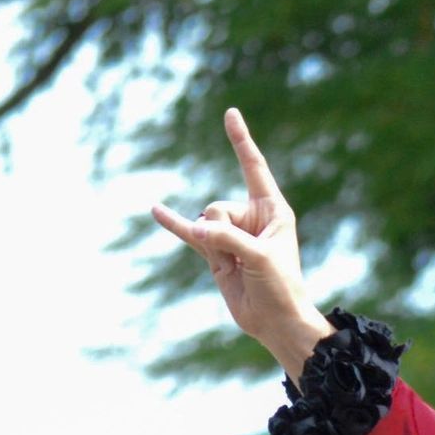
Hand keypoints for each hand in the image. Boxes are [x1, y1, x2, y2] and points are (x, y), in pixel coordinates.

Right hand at [150, 107, 330, 375]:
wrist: (275, 321)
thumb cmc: (280, 288)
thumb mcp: (260, 258)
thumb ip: (227, 239)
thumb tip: (195, 230)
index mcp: (272, 209)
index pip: (253, 167)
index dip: (241, 141)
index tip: (230, 114)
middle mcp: (251, 217)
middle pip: (217, 207)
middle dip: (222, 232)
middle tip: (244, 258)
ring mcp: (231, 233)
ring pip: (204, 223)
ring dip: (212, 247)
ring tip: (234, 268)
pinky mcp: (215, 251)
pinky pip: (189, 232)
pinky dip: (172, 223)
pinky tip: (155, 210)